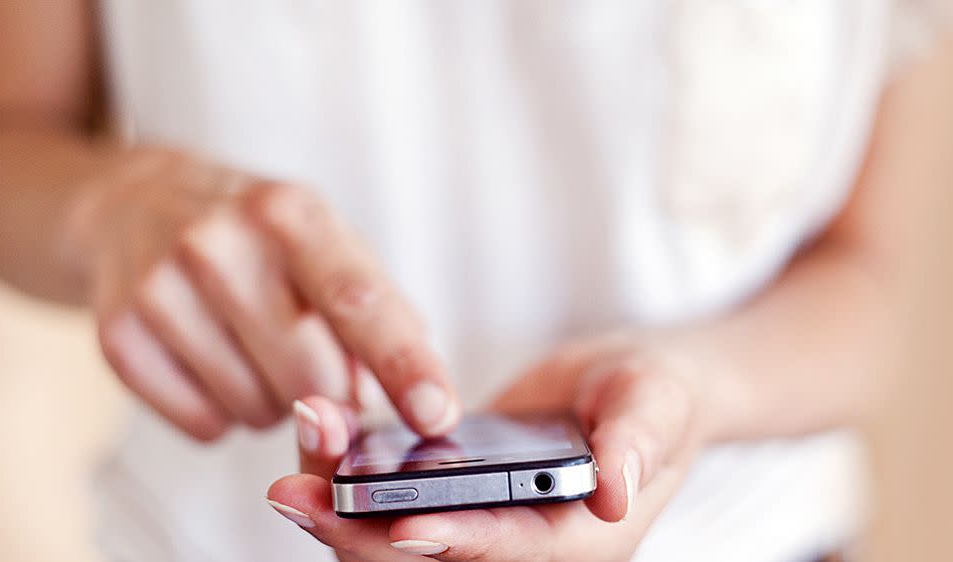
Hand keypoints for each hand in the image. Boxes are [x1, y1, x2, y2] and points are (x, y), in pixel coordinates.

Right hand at [82, 148, 460, 440]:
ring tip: (252, 348)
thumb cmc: (257, 236)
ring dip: (276, 403)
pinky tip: (212, 360)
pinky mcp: (119, 334)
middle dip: (332, 396)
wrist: (134, 205)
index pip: (357, 300)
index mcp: (287, 211)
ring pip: (260, 411)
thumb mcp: (327, 242)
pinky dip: (224, 414)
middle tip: (317, 368)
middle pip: (312, 377)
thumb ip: (379, 313)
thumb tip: (407, 395)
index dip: (403, 364)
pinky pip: (205, 425)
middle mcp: (218, 241)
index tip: (436, 414)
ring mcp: (161, 287)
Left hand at [267, 334, 708, 560]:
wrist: (631, 390)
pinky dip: (351, 471)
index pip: (507, 553)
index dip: (455, 543)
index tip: (402, 528)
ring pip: (392, 532)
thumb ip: (638, 445)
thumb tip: (614, 491)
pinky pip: (392, 497)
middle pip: (426, 557)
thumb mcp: (656, 406)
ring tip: (296, 452)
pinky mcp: (452, 493)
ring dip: (339, 498)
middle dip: (357, 531)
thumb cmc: (656, 397)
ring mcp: (478, 522)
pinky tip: (319, 434)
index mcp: (574, 543)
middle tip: (296, 493)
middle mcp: (517, 546)